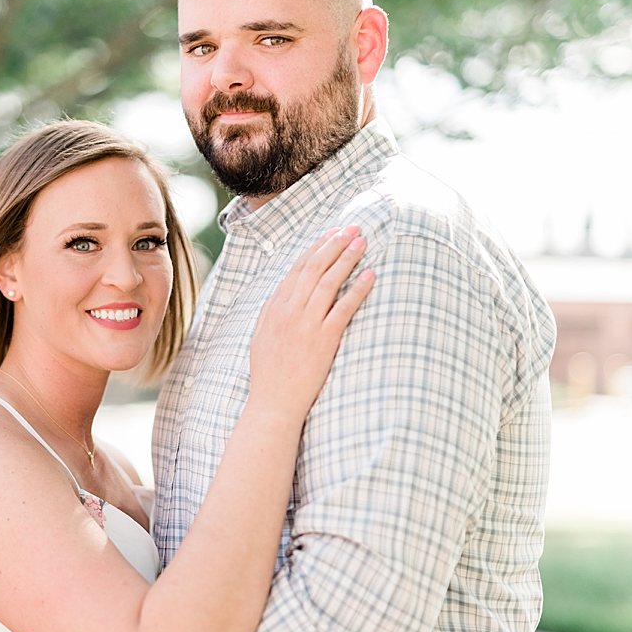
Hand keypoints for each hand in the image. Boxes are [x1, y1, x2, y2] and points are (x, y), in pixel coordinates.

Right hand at [248, 224, 373, 414]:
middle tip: (353, 227)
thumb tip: (281, 293)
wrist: (273, 404)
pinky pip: (344, 307)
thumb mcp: (261, 337)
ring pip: (329, 281)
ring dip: (347, 258)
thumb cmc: (269, 375)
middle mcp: (289, 311)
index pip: (298, 268)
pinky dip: (358, 289)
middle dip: (335, 243)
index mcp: (274, 308)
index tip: (332, 233)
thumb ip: (271, 312)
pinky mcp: (324, 339)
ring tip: (363, 242)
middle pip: (315, 267)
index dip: (316, 248)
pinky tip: (370, 275)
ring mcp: (306, 324)